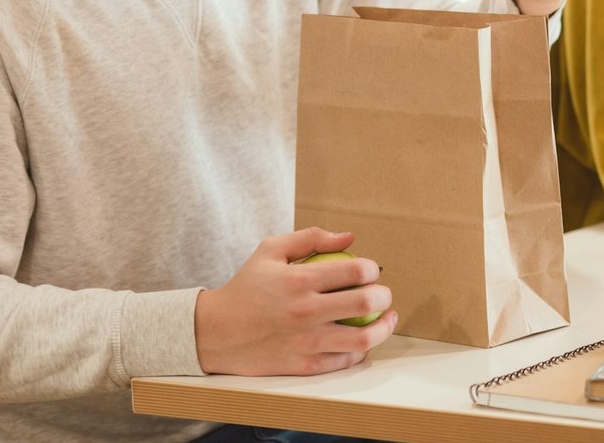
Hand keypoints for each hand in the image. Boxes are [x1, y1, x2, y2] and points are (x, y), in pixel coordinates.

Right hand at [195, 228, 396, 375]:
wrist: (216, 333)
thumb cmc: (246, 287)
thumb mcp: (270, 250)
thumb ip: (311, 237)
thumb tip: (349, 237)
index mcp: (299, 280)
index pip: (355, 272)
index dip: (373, 269)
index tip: (372, 271)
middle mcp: (305, 311)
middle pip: (364, 303)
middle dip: (384, 296)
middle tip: (383, 294)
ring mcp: (306, 342)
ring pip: (361, 339)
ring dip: (383, 327)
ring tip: (387, 319)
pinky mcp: (303, 366)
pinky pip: (344, 361)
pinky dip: (360, 351)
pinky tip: (364, 341)